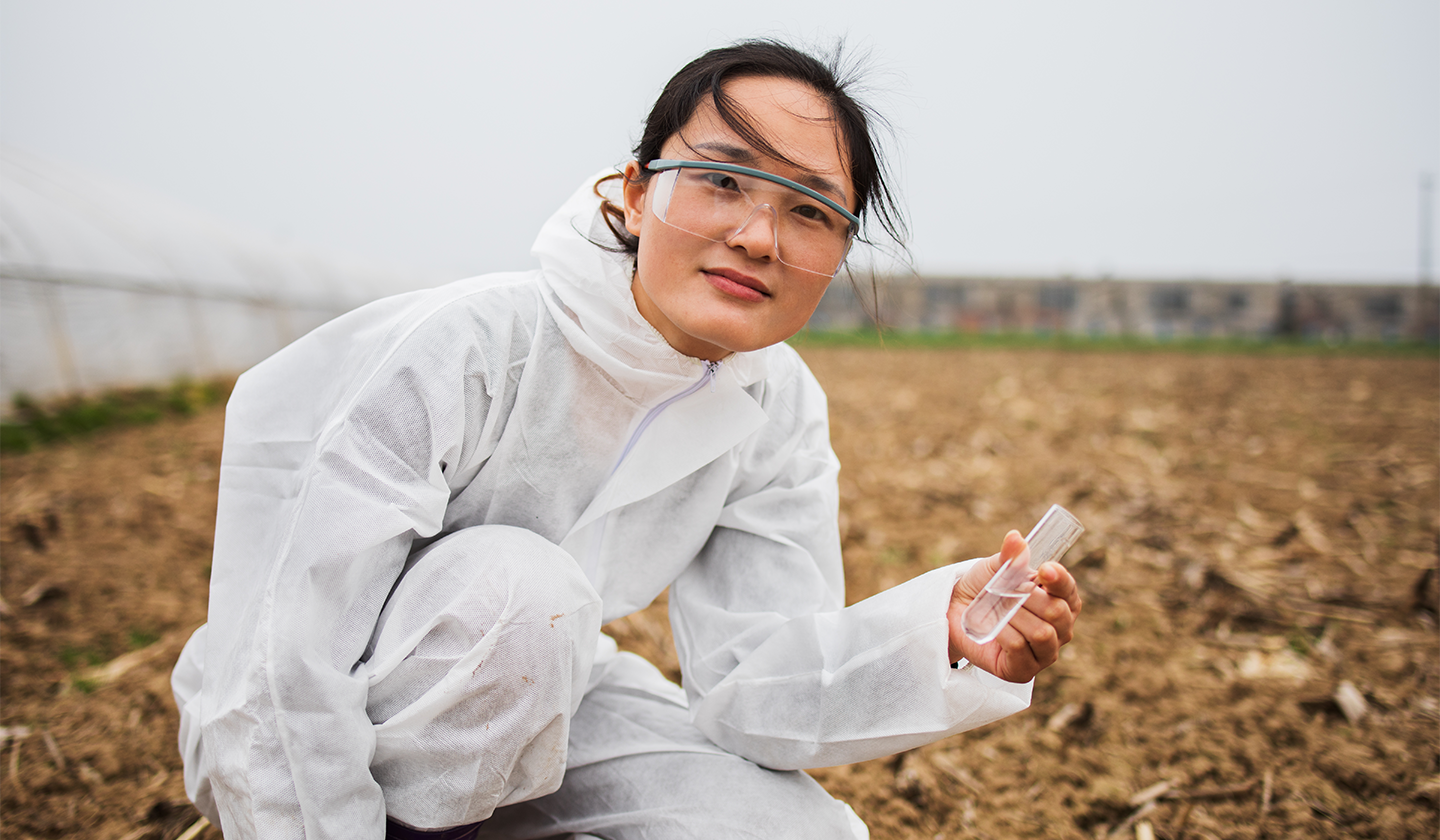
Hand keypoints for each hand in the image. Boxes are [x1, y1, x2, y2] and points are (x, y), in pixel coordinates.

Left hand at [946, 530, 1082, 682]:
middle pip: (1058, 613)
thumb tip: (1015, 538)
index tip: (1043, 569)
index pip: (1069, 591)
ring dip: (1014, 615)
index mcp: (1061, 601)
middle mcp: (1060, 629)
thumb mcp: (995, 569)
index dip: (1059, 579)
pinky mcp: (1023, 671)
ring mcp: (1044, 653)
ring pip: (1042, 633)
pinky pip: (1019, 648)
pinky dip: (1003, 632)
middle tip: (1004, 590)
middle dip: (1029, 598)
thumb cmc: (983, 590)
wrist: (955, 613)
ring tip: (995, 607)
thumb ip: (1009, 556)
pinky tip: (991, 626)